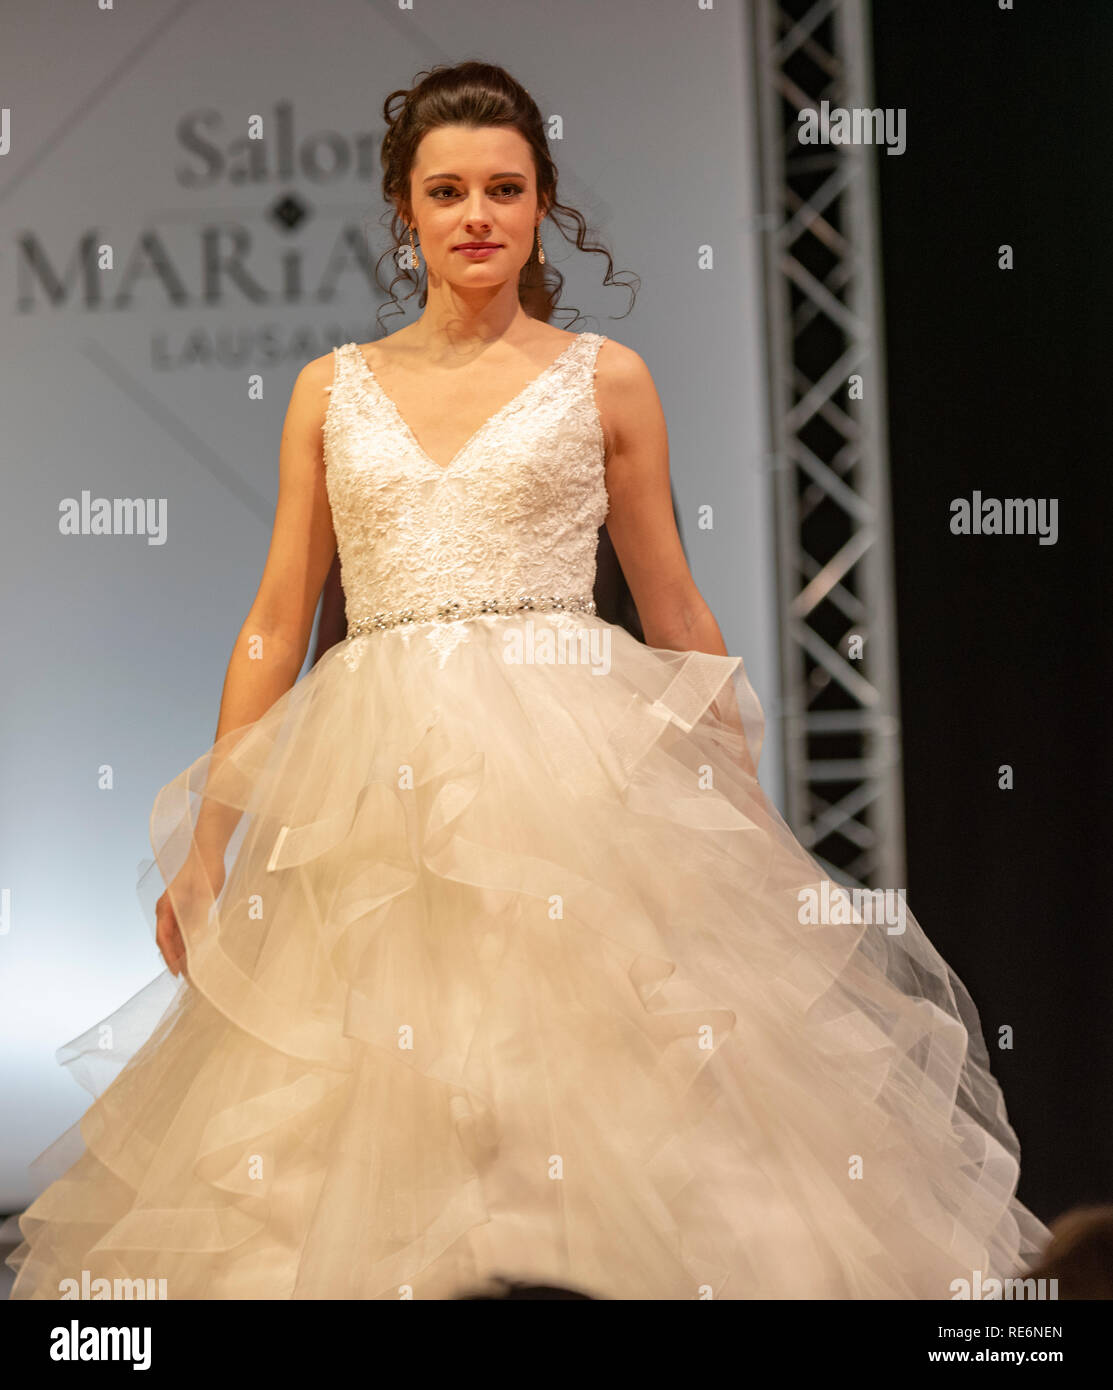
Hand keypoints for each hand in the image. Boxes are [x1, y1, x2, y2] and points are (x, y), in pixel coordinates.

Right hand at [155, 848, 225, 979]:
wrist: (207, 852)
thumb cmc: (204, 871)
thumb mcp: (203, 896)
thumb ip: (198, 917)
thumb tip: (196, 941)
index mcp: (165, 908)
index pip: (164, 939)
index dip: (170, 957)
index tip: (178, 973)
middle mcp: (167, 911)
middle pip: (169, 941)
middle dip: (177, 960)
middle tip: (189, 978)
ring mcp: (176, 909)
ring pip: (177, 937)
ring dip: (183, 953)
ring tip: (194, 970)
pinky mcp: (186, 908)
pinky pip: (185, 930)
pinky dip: (190, 942)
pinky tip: (199, 952)